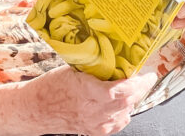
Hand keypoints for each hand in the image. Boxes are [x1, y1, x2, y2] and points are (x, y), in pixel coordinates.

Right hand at [32, 65, 157, 135]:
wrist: (37, 109)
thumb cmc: (50, 87)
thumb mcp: (73, 70)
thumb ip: (94, 67)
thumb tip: (112, 55)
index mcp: (89, 92)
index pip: (124, 90)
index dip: (140, 82)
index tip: (148, 73)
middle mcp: (96, 111)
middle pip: (129, 101)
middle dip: (140, 88)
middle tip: (144, 77)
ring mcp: (97, 124)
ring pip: (126, 112)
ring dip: (131, 100)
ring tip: (128, 88)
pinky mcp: (95, 132)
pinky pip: (118, 122)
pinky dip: (122, 112)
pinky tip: (117, 104)